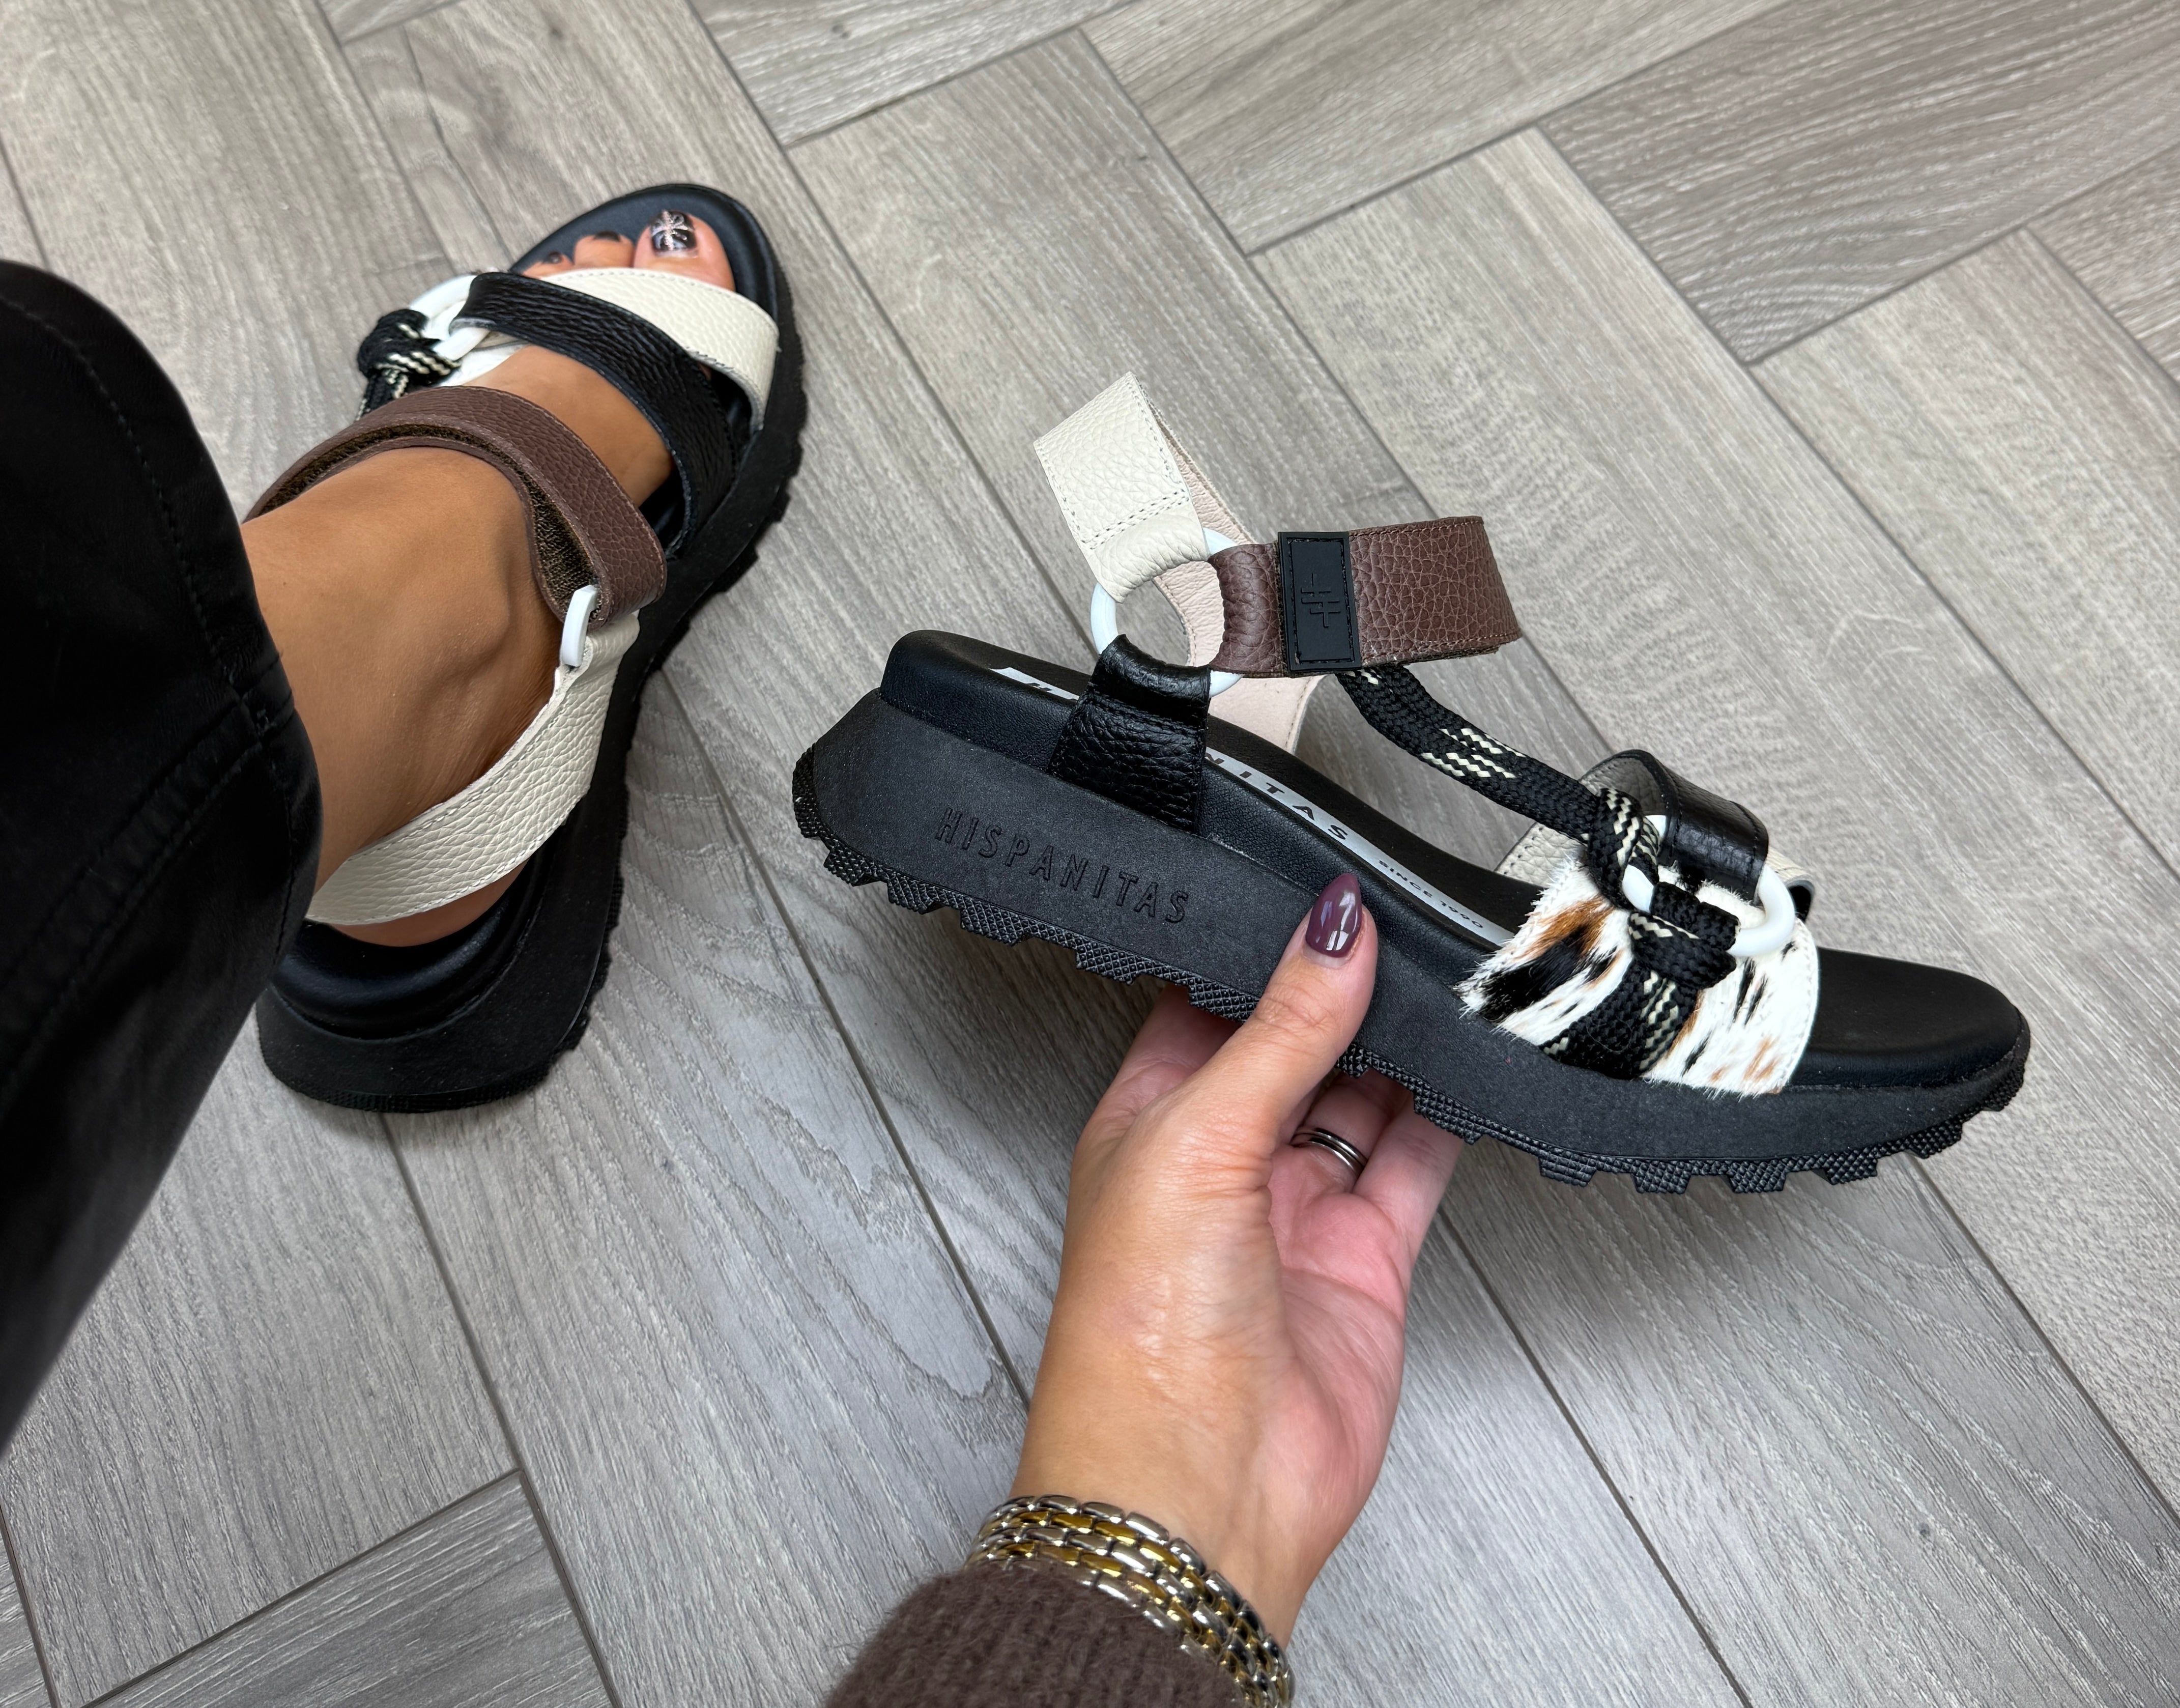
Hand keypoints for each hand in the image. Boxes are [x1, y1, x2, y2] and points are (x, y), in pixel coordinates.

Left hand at [1013, 875, 1464, 1639]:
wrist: (1199, 1487)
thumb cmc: (1139, 1331)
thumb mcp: (1199, 1138)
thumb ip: (1278, 1029)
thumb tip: (1329, 930)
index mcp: (1149, 1119)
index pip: (1207, 1002)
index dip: (1262, 947)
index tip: (1321, 889)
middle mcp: (1222, 1161)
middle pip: (1295, 1044)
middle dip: (1345, 990)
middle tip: (1404, 921)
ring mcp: (1296, 1210)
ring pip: (1362, 1098)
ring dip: (1402, 1044)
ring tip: (1450, 972)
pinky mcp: (1364, 1259)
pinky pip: (1414, 1166)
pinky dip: (1448, 1117)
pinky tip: (1474, 1064)